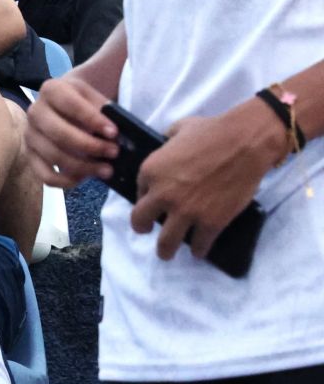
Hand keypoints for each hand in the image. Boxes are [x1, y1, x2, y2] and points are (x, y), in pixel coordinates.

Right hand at [24, 73, 118, 186]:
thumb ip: (104, 112)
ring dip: (83, 166)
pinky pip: (44, 175)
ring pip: (54, 155)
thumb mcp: (95, 97)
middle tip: (114, 152)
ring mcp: (30, 134)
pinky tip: (84, 178)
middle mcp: (35, 111)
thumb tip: (116, 137)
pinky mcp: (30, 155)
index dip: (93, 120)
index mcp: (51, 90)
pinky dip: (65, 181)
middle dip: (90, 146)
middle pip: (59, 133)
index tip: (114, 132)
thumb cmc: (85, 103)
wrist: (66, 105)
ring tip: (106, 169)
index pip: (70, 105)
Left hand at [131, 101, 285, 260]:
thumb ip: (166, 140)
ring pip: (165, 243)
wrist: (245, 143)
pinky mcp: (211, 223)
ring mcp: (186, 212)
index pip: (138, 192)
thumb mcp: (178, 129)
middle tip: (147, 231)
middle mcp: (162, 195)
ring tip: (166, 253)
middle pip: (140, 221)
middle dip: (142, 228)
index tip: (151, 201)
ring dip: (165, 250)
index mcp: (150, 171)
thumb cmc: (212, 131)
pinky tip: (198, 251)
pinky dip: (198, 250)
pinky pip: (199, 245)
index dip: (145, 197)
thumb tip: (166, 143)